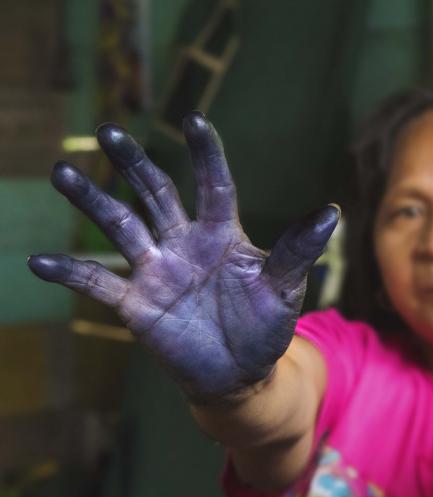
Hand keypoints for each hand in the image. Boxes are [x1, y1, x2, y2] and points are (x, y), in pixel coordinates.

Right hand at [27, 114, 339, 403]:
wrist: (241, 376)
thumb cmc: (266, 327)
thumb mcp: (284, 288)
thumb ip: (297, 250)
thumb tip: (330, 212)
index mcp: (222, 235)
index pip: (213, 186)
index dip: (205, 155)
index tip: (194, 121)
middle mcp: (184, 244)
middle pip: (155, 193)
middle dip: (134, 163)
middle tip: (111, 132)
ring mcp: (157, 271)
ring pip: (120, 226)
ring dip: (92, 201)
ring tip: (63, 173)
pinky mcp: (137, 303)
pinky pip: (98, 283)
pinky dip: (70, 272)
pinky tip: (38, 261)